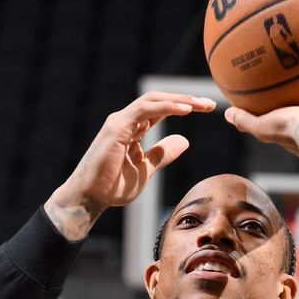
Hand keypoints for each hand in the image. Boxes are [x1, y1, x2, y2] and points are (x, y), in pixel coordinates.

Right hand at [45, 92, 215, 239]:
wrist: (89, 198)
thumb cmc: (112, 186)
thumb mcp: (146, 169)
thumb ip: (162, 154)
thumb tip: (184, 141)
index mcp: (132, 128)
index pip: (161, 109)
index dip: (183, 106)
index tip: (206, 108)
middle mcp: (125, 120)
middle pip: (159, 100)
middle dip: (185, 99)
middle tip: (210, 104)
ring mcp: (119, 122)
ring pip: (153, 100)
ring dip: (179, 100)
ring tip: (200, 105)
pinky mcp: (116, 128)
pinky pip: (144, 111)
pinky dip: (166, 107)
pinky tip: (185, 109)